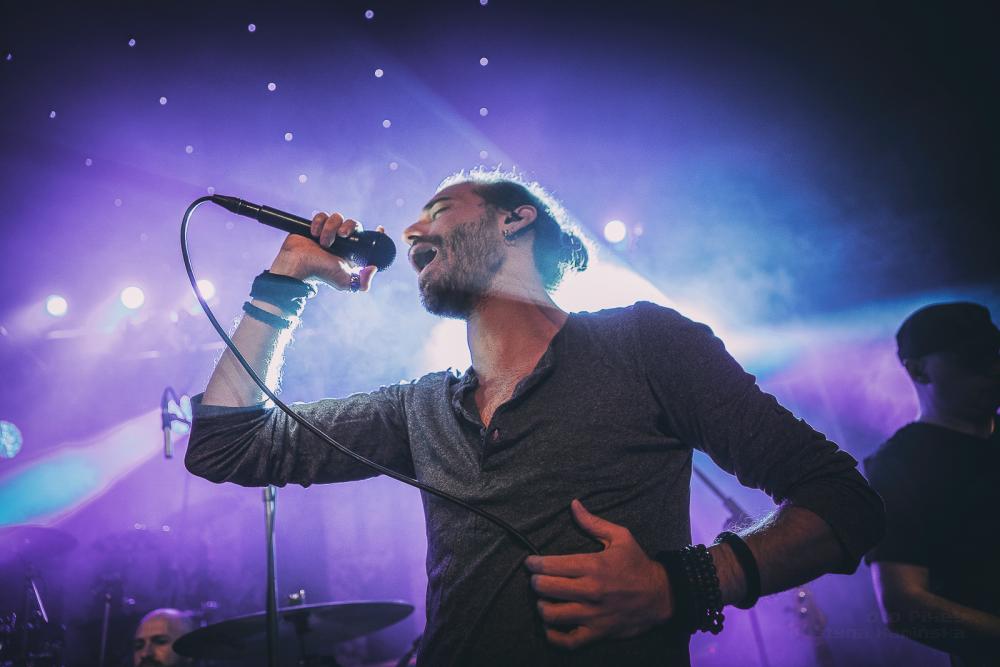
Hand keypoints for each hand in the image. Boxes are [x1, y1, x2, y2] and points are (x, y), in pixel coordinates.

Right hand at [269, 212, 380, 291]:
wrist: (299, 265)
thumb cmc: (321, 274)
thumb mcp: (345, 282)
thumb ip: (362, 282)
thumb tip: (374, 268)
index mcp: (352, 251)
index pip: (368, 238)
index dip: (376, 233)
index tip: (380, 229)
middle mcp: (342, 241)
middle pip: (353, 223)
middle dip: (349, 226)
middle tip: (342, 235)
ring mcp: (329, 232)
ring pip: (338, 217)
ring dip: (331, 228)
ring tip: (324, 242)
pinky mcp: (316, 226)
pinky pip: (322, 215)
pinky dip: (319, 222)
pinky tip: (314, 233)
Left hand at [524, 499, 672, 648]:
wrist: (662, 596)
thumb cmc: (638, 564)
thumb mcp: (620, 537)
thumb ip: (593, 522)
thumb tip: (573, 504)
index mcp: (593, 565)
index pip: (552, 565)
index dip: (534, 563)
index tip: (530, 563)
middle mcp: (590, 590)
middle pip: (546, 588)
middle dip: (536, 582)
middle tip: (537, 579)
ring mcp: (593, 614)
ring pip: (551, 614)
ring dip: (541, 606)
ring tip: (544, 600)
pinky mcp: (598, 633)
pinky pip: (567, 641)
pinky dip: (553, 635)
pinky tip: (550, 625)